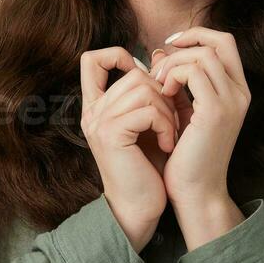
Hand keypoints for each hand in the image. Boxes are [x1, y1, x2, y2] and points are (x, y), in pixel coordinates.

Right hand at [78, 46, 180, 250]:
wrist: (140, 207)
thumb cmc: (148, 167)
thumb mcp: (150, 122)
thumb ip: (150, 90)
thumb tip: (159, 54)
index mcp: (97, 106)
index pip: (92, 59)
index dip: (118, 56)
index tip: (147, 78)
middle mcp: (92, 111)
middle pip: (133, 73)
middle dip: (163, 93)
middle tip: (171, 121)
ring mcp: (98, 122)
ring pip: (144, 89)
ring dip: (167, 110)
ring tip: (170, 134)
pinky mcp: (111, 134)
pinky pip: (147, 109)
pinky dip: (165, 125)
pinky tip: (168, 145)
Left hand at [147, 27, 249, 210]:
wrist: (196, 193)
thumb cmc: (187, 157)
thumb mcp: (182, 111)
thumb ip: (176, 80)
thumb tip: (161, 50)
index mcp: (236, 91)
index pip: (225, 42)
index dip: (197, 35)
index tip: (170, 47)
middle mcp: (240, 93)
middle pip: (217, 41)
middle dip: (184, 45)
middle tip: (160, 67)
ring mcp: (231, 101)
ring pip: (202, 55)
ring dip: (173, 64)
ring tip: (158, 86)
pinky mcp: (216, 111)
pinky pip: (193, 72)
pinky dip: (172, 77)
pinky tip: (162, 95)